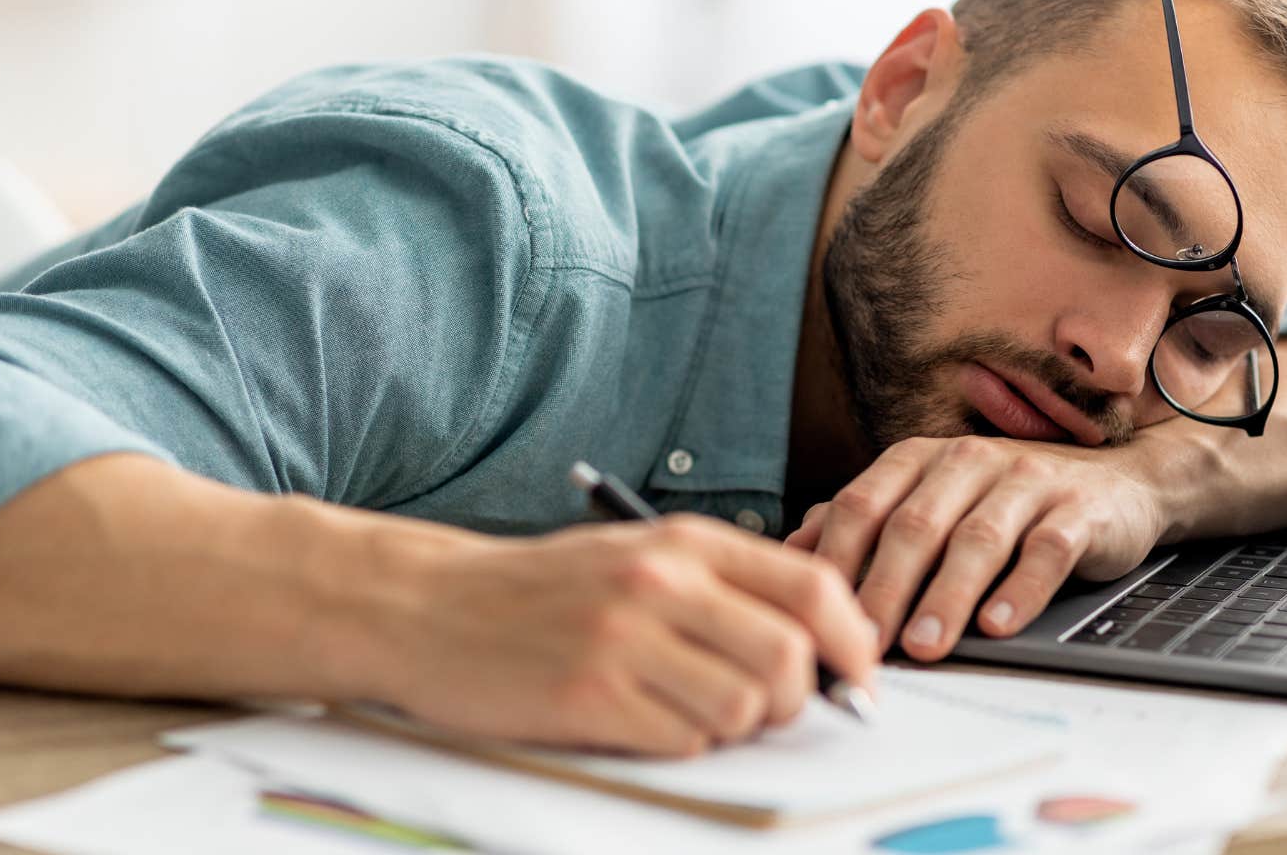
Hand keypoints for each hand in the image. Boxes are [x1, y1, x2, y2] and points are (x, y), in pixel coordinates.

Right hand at [375, 514, 877, 757]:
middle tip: (765, 710)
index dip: (854, 641)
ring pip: (742, 710)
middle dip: (794, 701)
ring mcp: (625, 641)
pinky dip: (678, 745)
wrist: (429, 607)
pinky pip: (683, 743)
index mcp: (683, 542)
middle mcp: (661, 583)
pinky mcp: (590, 698)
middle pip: (789, 660)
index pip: (812, 587)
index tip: (857, 677)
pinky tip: (638, 720)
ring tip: (684, 710)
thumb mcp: (639, 557)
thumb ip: (724, 589)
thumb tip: (820, 645)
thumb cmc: (544, 591)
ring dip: (730, 727)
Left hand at [784, 436, 1165, 660]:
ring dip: (947, 596)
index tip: (818, 616)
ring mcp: (1027, 481)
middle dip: (885, 587)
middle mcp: (969, 461)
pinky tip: (999, 623)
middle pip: (916, 525)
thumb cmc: (1008, 504)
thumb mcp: (934, 501)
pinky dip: (1022, 588)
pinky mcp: (1079, 509)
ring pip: (977, 539)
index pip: (864, 504)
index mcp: (922, 459)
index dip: (838, 561)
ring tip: (926, 644)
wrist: (1118, 482)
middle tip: (866, 643)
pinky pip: (1047, 549)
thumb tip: (795, 550)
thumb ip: (868, 520)